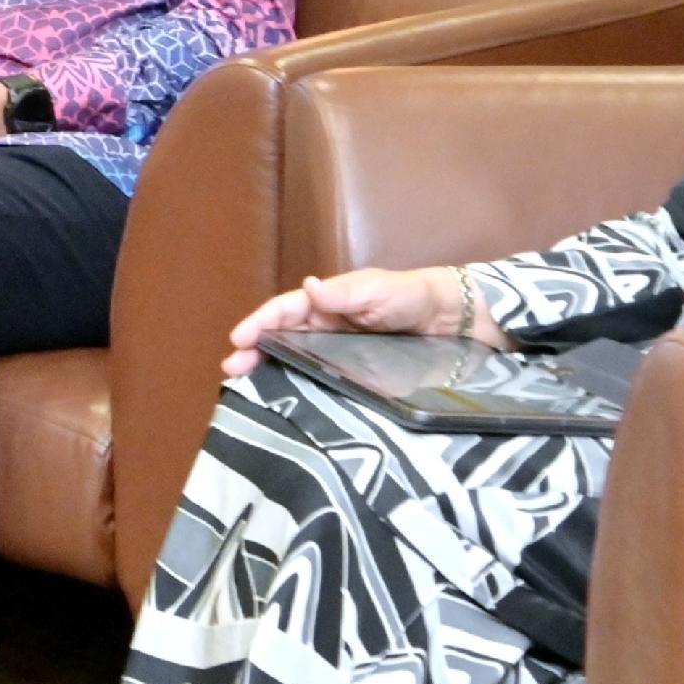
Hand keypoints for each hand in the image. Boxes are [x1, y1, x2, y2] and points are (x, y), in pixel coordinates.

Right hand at [220, 263, 488, 379]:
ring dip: (267, 367)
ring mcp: (336, 348)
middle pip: (281, 335)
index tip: (238, 338)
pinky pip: (318, 375)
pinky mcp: (352, 370)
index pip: (286, 309)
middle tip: (231, 369)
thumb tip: (309, 287)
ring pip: (294, 356)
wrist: (452, 320)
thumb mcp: (382, 290)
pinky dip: (296, 382)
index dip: (260, 322)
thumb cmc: (413, 296)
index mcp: (327, 301)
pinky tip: (283, 396)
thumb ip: (346, 294)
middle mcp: (325, 325)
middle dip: (253, 349)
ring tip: (244, 384)